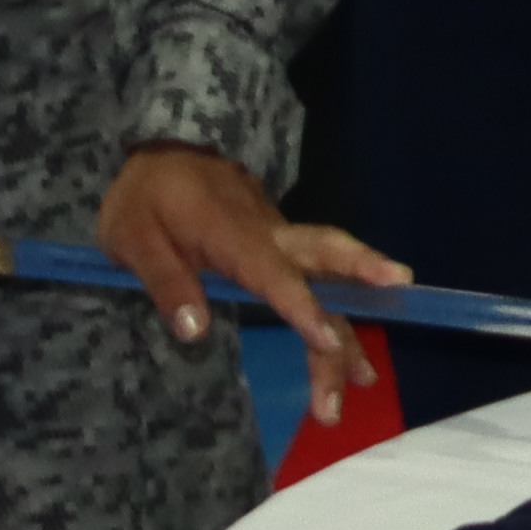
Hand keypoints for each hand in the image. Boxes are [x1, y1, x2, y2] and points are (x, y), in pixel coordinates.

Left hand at [98, 143, 407, 429]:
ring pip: (327, 272)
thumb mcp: (133, 238)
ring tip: (367, 377)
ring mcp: (278, 237)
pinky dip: (336, 312)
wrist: (162, 151)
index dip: (302, 307)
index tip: (328, 341)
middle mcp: (268, 234)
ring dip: (349, 321)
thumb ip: (166, 281)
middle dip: (363, 277)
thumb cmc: (145, 197)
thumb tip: (194, 331)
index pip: (274, 274)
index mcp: (233, 234)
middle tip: (397, 299)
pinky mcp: (279, 244)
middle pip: (325, 254)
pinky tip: (345, 348)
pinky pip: (316, 275)